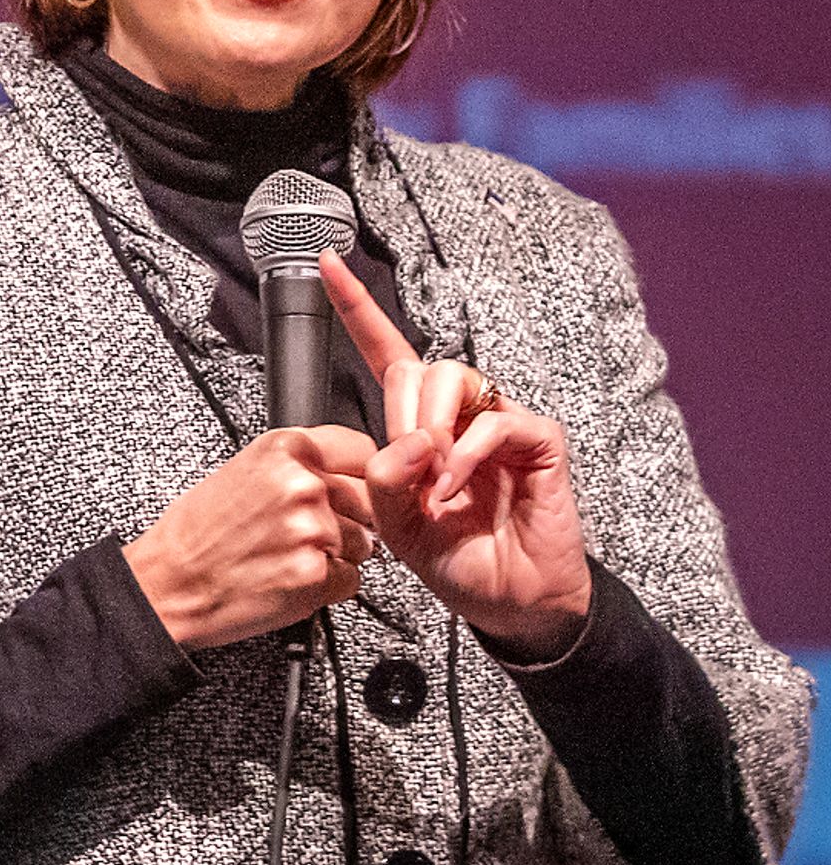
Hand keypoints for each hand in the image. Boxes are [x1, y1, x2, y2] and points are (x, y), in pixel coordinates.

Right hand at [124, 425, 381, 650]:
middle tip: (306, 530)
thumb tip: (346, 470)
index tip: (349, 486)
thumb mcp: (241, 470)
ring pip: (365, 544)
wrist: (168, 582)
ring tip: (288, 554)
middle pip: (369, 500)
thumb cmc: (197, 531)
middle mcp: (303, 485)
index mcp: (283, 449)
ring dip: (337, 554)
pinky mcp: (317, 575)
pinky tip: (290, 576)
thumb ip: (297, 465)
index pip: (362, 449)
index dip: (357, 473)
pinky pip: (351, 579)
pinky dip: (328, 585)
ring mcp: (313, 531)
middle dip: (350, 518)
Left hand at [328, 253, 590, 658]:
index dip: (356, 308)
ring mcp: (500, 422)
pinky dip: (464, 458)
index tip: (326, 263)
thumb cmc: (456, 559)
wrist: (509, 601)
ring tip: (434, 484)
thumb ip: (384, 477)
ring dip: (430, 431)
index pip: (387, 354)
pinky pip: (492, 423)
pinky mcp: (538, 440)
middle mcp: (459, 415)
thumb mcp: (395, 523)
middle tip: (410, 470)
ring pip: (452, 378)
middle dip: (400, 415)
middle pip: (416, 366)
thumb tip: (409, 438)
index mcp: (419, 427)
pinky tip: (455, 490)